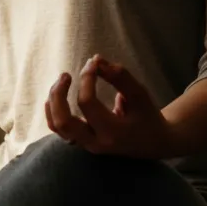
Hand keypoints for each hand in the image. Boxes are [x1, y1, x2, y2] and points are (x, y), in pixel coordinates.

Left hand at [44, 54, 172, 159]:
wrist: (154, 143)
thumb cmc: (147, 116)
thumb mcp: (139, 94)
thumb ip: (119, 77)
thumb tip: (96, 60)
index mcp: (112, 132)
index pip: (87, 103)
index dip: (86, 79)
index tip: (94, 64)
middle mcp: (96, 142)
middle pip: (63, 121)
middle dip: (58, 95)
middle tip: (66, 75)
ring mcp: (86, 145)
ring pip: (57, 127)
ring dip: (53, 101)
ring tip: (61, 81)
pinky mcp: (82, 142)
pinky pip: (59, 129)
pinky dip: (53, 111)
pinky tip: (57, 95)